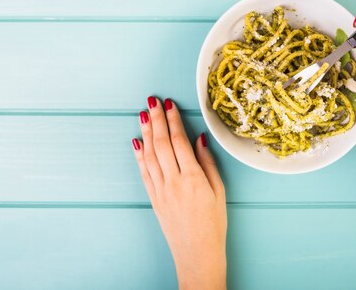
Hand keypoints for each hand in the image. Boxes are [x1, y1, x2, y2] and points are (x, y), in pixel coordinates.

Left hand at [132, 96, 226, 289]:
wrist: (197, 253)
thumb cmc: (213, 224)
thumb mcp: (219, 191)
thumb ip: (207, 163)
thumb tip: (199, 138)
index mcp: (193, 178)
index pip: (179, 141)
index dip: (173, 120)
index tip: (170, 104)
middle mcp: (173, 181)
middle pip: (161, 143)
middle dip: (156, 119)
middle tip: (152, 101)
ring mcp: (160, 190)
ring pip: (149, 155)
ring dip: (146, 132)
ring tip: (143, 114)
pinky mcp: (153, 198)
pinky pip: (144, 172)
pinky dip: (139, 155)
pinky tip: (136, 142)